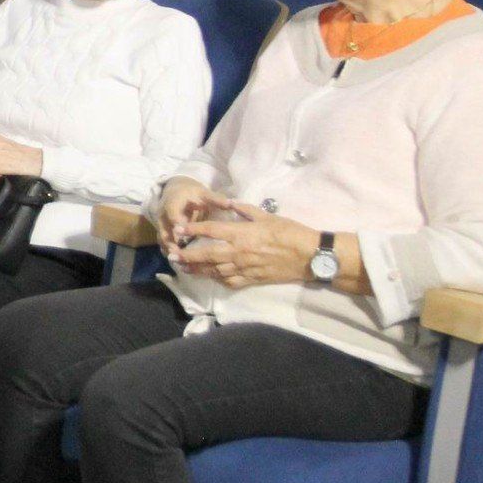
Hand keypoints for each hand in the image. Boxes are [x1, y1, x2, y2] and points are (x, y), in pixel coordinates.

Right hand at [157, 177, 226, 257]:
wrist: (177, 192)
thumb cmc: (193, 194)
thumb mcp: (204, 193)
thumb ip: (216, 199)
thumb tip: (231, 203)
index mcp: (173, 203)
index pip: (173, 214)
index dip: (177, 224)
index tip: (185, 235)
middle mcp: (164, 215)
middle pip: (165, 231)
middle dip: (172, 244)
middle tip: (181, 256)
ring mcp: (162, 225)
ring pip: (163, 240)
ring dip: (171, 252)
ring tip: (182, 264)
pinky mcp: (164, 232)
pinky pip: (164, 244)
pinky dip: (171, 253)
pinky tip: (181, 264)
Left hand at [171, 200, 316, 287]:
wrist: (309, 256)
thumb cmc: (290, 232)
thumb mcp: (268, 215)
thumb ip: (246, 210)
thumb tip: (230, 202)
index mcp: (241, 233)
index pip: (211, 230)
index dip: (193, 230)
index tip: (179, 230)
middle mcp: (238, 252)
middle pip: (206, 254)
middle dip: (187, 256)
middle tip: (172, 256)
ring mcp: (245, 267)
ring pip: (215, 270)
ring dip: (197, 269)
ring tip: (184, 268)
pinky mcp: (252, 279)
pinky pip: (230, 281)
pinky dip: (217, 279)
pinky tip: (209, 277)